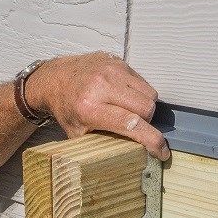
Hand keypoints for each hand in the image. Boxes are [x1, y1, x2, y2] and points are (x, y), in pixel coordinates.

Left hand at [25, 52, 169, 160]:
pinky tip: (125, 97)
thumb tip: (133, 156)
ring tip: (130, 111)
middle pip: (147, 108)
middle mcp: (102, 86)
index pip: (132, 125)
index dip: (152, 141)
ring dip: (145, 107)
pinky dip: (139, 92)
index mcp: (90, 109)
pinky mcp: (118, 61)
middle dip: (147, 122)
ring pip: (149, 93)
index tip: (162, 152)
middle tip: (136, 127)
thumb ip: (104, 143)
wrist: (55, 78)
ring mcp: (111, 70)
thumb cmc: (67, 109)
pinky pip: (142, 81)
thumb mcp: (79, 134)